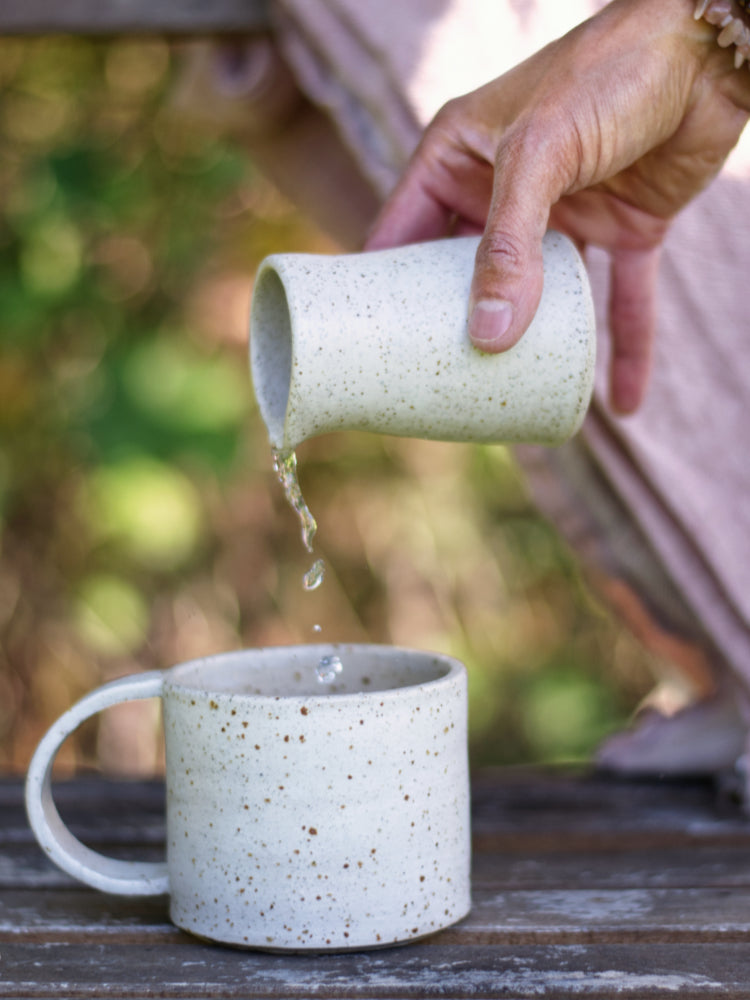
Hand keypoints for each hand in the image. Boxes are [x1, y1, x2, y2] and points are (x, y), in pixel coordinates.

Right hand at [365, 0, 749, 412]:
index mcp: (458, 160)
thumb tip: (487, 336)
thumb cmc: (608, 72)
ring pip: (537, 300)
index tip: (368, 349)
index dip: (383, 292)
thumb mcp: (539, 154)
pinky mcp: (621, 229)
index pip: (401, 235)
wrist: (708, 49)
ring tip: (515, 409)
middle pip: (464, 279)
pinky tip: (622, 401)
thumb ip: (509, 244)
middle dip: (456, 333)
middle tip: (437, 393)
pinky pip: (616, 301)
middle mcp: (502, 192)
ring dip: (534, 352)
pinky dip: (622, 347)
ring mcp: (562, 216)